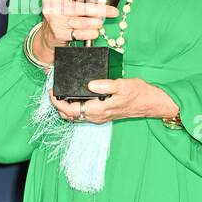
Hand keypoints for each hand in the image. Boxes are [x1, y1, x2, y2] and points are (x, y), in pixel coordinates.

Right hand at [35, 0, 118, 61]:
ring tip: (102, 22)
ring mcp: (54, 21)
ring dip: (94, 22)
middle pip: (78, 7)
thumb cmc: (61, 15)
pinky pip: (77, 33)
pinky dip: (89, 33)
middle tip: (112, 11)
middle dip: (98, 10)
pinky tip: (95, 32)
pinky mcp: (58, 34)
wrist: (47, 36)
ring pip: (79, 21)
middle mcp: (51, 7)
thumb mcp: (65, 2)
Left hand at [47, 77, 176, 123]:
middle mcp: (97, 116)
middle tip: (52, 92)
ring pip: (76, 116)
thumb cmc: (138, 93)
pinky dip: (74, 108)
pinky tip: (74, 98)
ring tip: (60, 94)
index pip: (71, 110)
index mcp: (99, 109)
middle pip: (70, 115)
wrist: (150, 103)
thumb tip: (90, 84)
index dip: (58, 102)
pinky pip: (83, 114)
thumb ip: (106, 85)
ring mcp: (100, 117)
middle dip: (58, 106)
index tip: (51, 92)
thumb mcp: (123, 85)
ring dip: (65, 107)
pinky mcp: (103, 115)